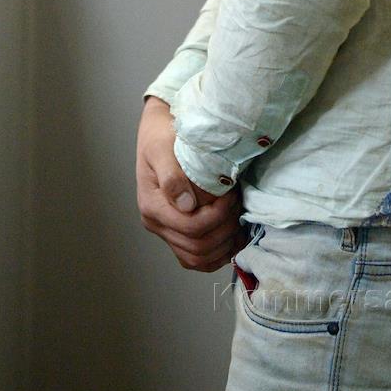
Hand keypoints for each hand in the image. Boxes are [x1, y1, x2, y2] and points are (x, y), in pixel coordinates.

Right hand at [137, 96, 249, 271]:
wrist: (157, 132)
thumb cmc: (161, 136)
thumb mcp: (162, 147)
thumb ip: (172, 175)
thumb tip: (186, 204)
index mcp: (152, 205)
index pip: (190, 226)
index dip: (217, 216)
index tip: (231, 194)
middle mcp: (156, 224)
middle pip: (197, 247)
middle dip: (225, 229)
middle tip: (237, 203)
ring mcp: (166, 231)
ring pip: (198, 258)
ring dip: (224, 244)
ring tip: (237, 219)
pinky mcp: (177, 232)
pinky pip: (197, 258)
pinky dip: (218, 253)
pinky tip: (232, 238)